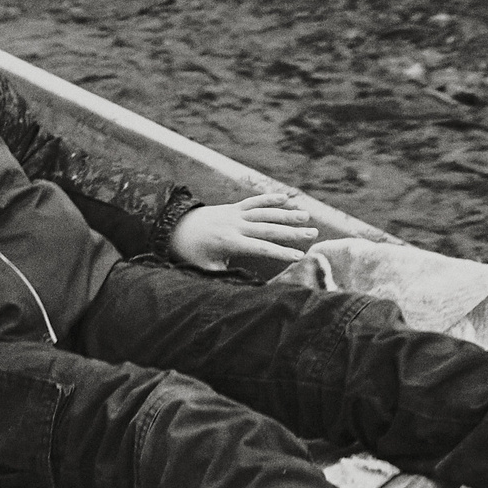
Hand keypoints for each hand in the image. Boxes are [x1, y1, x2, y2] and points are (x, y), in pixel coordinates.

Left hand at [169, 192, 319, 272]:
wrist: (174, 228)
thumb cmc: (192, 253)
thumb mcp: (206, 270)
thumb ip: (226, 277)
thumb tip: (246, 289)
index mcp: (229, 242)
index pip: (260, 248)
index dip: (280, 251)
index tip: (299, 256)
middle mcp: (234, 225)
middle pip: (268, 227)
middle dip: (291, 231)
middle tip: (313, 233)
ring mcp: (234, 213)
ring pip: (264, 212)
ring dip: (286, 212)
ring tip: (306, 215)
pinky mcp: (233, 207)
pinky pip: (253, 201)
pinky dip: (269, 199)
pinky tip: (286, 198)